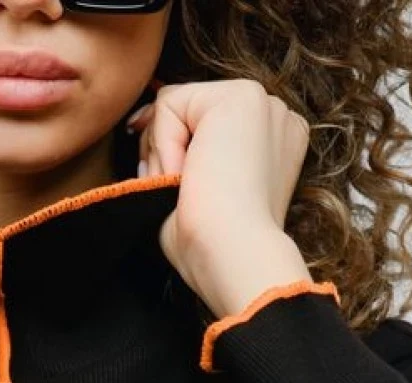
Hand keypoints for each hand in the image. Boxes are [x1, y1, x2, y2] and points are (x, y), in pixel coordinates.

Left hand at [128, 78, 316, 320]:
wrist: (236, 257)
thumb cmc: (211, 248)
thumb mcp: (192, 194)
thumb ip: (177, 155)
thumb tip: (139, 123)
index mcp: (270, 145)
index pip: (202, 128)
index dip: (170, 154)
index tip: (168, 190)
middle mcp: (272, 116)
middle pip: (188, 112)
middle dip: (162, 152)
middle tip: (177, 196)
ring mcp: (261, 102)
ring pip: (175, 106)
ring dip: (162, 153)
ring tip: (184, 190)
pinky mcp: (242, 96)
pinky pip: (170, 102)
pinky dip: (163, 143)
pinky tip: (184, 175)